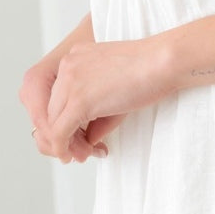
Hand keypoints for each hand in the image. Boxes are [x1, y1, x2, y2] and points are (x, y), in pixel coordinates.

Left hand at [44, 36, 174, 161]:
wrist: (163, 61)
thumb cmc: (151, 71)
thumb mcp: (115, 87)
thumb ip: (96, 111)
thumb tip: (87, 138)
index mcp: (76, 58)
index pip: (58, 96)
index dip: (66, 119)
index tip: (82, 136)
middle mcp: (67, 66)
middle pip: (51, 109)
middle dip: (63, 134)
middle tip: (80, 151)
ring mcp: (70, 82)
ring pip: (52, 122)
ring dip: (64, 143)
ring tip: (81, 156)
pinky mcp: (79, 100)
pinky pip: (60, 131)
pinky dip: (63, 147)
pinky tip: (75, 155)